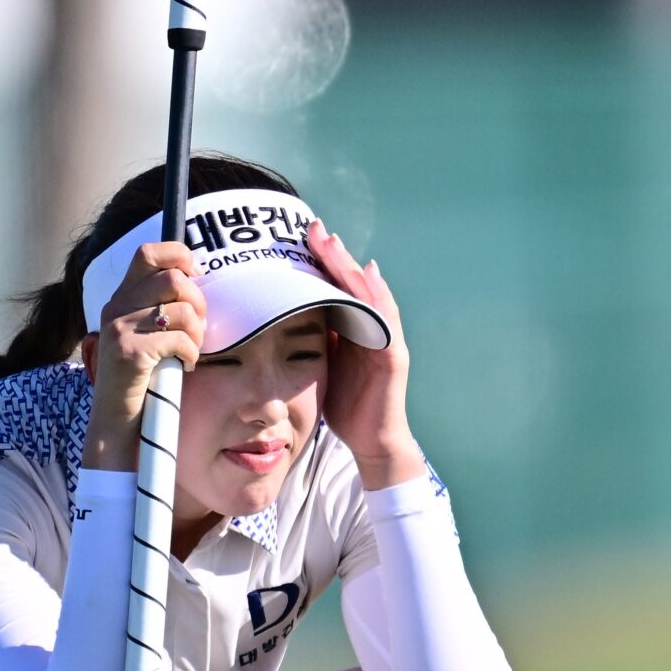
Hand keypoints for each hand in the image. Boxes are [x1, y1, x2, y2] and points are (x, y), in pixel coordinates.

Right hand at [83, 242, 205, 469]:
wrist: (118, 422)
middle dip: (198, 304)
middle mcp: (116, 307)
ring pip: (182, 311)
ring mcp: (120, 329)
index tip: (195, 275)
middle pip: (174, 280)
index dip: (179, 255)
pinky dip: (191, 354)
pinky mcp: (130, 352)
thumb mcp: (146, 334)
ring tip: (190, 351)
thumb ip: (161, 307)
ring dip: (197, 333)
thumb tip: (197, 278)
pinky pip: (180, 340)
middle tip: (197, 329)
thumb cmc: (142, 378)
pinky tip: (184, 366)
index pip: (148, 252)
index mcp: (121, 298)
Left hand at [306, 221, 425, 488]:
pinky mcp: (393, 356)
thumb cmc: (345, 405)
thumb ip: (311, 339)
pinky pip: (385, 321)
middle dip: (333, 255)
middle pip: (350, 283)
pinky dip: (378, 297)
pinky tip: (369, 276)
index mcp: (350, 328)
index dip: (318, 262)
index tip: (297, 236)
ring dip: (351, 268)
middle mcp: (369, 328)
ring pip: (368, 295)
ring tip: (335, 245)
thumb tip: (277, 316)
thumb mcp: (320, 365)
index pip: (333, 288)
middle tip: (314, 228)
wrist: (371, 442)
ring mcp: (384, 339)